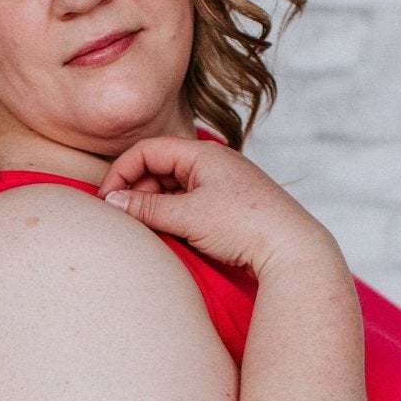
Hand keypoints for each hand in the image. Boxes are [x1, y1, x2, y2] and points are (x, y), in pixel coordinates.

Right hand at [95, 134, 328, 277]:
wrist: (292, 250)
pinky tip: (171, 237)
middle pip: (159, 168)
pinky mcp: (229, 208)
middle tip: (126, 220)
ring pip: (174, 189)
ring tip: (147, 231)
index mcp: (203, 154)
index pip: (148, 151)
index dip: (122, 172)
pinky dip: (174, 217)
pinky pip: (190, 205)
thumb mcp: (187, 216)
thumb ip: (146, 208)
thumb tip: (113, 203)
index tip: (107, 201)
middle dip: (137, 192)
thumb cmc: (245, 226)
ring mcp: (223, 186)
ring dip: (155, 207)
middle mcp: (214, 164)